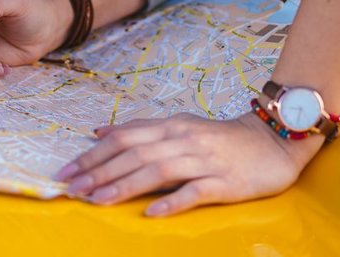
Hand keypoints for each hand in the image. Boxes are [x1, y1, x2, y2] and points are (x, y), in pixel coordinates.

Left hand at [54, 112, 323, 216]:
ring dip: (124, 185)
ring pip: (157, 172)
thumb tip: (99, 133)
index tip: (66, 172)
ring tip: (97, 200)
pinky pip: (194, 192)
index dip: (92, 156)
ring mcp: (203, 161)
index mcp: (169, 126)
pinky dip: (171, 202)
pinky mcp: (224, 183)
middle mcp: (182, 140)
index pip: (123, 139)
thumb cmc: (219, 138)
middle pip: (134, 155)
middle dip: (98, 172)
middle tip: (71, 188)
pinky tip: (151, 212)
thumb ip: (140, 130)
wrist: (273, 141)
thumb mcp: (177, 126)